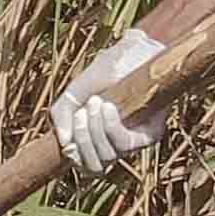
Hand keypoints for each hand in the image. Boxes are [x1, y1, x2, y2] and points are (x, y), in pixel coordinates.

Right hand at [50, 27, 167, 177]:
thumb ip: (63, 113)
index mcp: (98, 138)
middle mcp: (117, 145)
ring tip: (95, 103)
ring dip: (94, 132)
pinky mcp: (151, 135)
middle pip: (94, 167)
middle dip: (83, 139)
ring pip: (107, 157)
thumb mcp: (77, 89)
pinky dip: (111, 127)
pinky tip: (108, 106)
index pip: (84, 166)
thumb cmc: (109, 69)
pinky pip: (125, 144)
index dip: (74, 156)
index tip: (67, 134)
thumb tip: (64, 143)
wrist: (138, 49)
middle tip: (81, 112)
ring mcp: (134, 141)